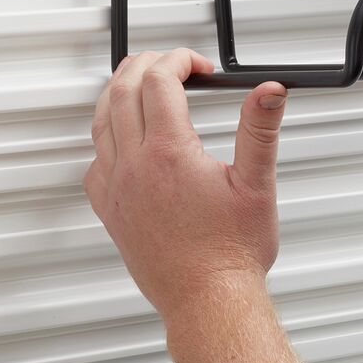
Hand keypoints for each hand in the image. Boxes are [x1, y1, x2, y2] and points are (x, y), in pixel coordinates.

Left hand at [83, 48, 288, 319]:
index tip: (198, 66)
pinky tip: (124, 139)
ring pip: (101, 121)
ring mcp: (116, 188)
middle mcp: (135, 167)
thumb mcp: (257, 183)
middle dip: (146, 65)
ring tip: (140, 83)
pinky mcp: (110, 210)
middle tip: (171, 64)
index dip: (179, 60)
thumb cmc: (231, 254)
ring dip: (119, 92)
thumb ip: (260, 129)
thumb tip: (268, 91)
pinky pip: (94, 160)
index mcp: (169, 154)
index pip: (160, 81)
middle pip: (123, 90)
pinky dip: (106, 135)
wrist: (207, 302)